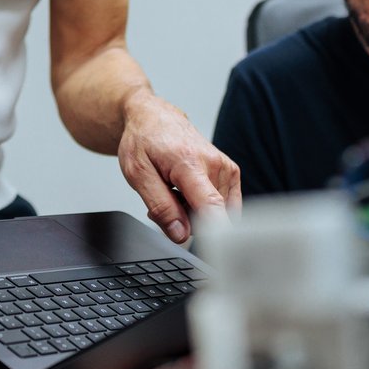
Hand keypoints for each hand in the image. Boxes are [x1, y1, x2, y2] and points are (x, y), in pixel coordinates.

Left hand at [115, 92, 240, 242]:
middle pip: (211, 217)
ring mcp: (226, 169)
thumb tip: (182, 235)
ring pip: (216, 213)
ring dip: (195, 213)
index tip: (213, 252)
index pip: (211, 207)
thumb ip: (161, 207)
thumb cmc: (144, 141)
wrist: (153, 117)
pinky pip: (222, 206)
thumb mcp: (138, 175)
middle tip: (165, 203)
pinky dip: (204, 206)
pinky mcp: (231, 173)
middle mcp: (215, 165)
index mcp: (190, 164)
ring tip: (174, 192)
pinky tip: (188, 191)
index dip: (213, 235)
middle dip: (188, 222)